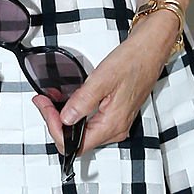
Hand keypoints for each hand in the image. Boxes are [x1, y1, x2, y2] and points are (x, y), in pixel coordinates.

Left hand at [32, 11, 177, 154]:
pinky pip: (90, 122)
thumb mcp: (103, 79)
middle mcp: (115, 129)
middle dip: (55, 122)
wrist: (150, 49)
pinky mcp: (115, 114)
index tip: (45, 107)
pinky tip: (67, 100)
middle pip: (77, 140)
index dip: (55, 128)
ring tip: (50, 100)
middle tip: (43, 102)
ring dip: (64, 118)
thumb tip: (65, 118)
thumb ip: (82, 102)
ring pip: (82, 132)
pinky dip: (75, 113)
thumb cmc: (133, 61)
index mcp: (112, 125)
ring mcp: (116, 123)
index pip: (75, 144)